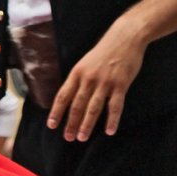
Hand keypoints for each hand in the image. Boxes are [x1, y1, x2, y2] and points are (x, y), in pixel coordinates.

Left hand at [48, 19, 145, 140]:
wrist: (125, 38)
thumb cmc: (104, 52)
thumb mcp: (84, 63)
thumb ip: (78, 80)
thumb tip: (69, 98)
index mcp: (77, 73)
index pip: (63, 96)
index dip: (56, 112)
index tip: (52, 125)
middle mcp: (88, 79)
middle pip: (77, 105)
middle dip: (70, 123)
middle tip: (67, 137)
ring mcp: (105, 82)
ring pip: (93, 108)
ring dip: (87, 124)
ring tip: (82, 137)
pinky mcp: (121, 85)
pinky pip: (115, 106)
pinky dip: (112, 120)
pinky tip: (110, 131)